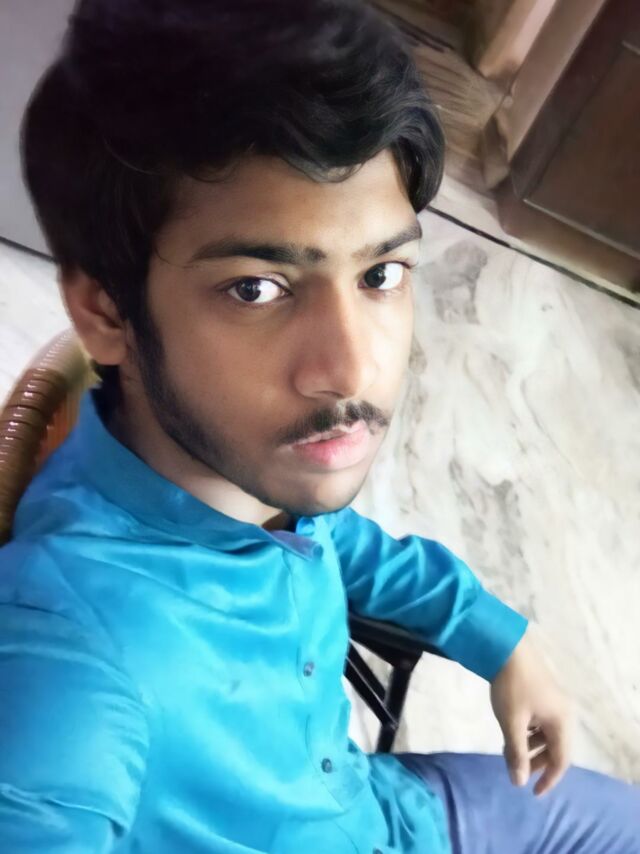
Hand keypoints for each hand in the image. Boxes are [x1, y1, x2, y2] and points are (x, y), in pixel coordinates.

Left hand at [490, 631, 572, 796]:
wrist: (507, 647)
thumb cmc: (511, 686)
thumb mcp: (512, 723)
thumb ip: (516, 753)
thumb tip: (519, 782)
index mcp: (561, 721)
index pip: (561, 760)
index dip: (548, 779)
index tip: (532, 791)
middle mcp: (563, 713)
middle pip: (555, 747)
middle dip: (537, 762)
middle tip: (516, 769)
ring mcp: (554, 702)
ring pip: (546, 734)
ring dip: (530, 747)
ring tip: (508, 749)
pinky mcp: (543, 694)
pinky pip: (541, 722)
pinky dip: (528, 732)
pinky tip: (512, 731)